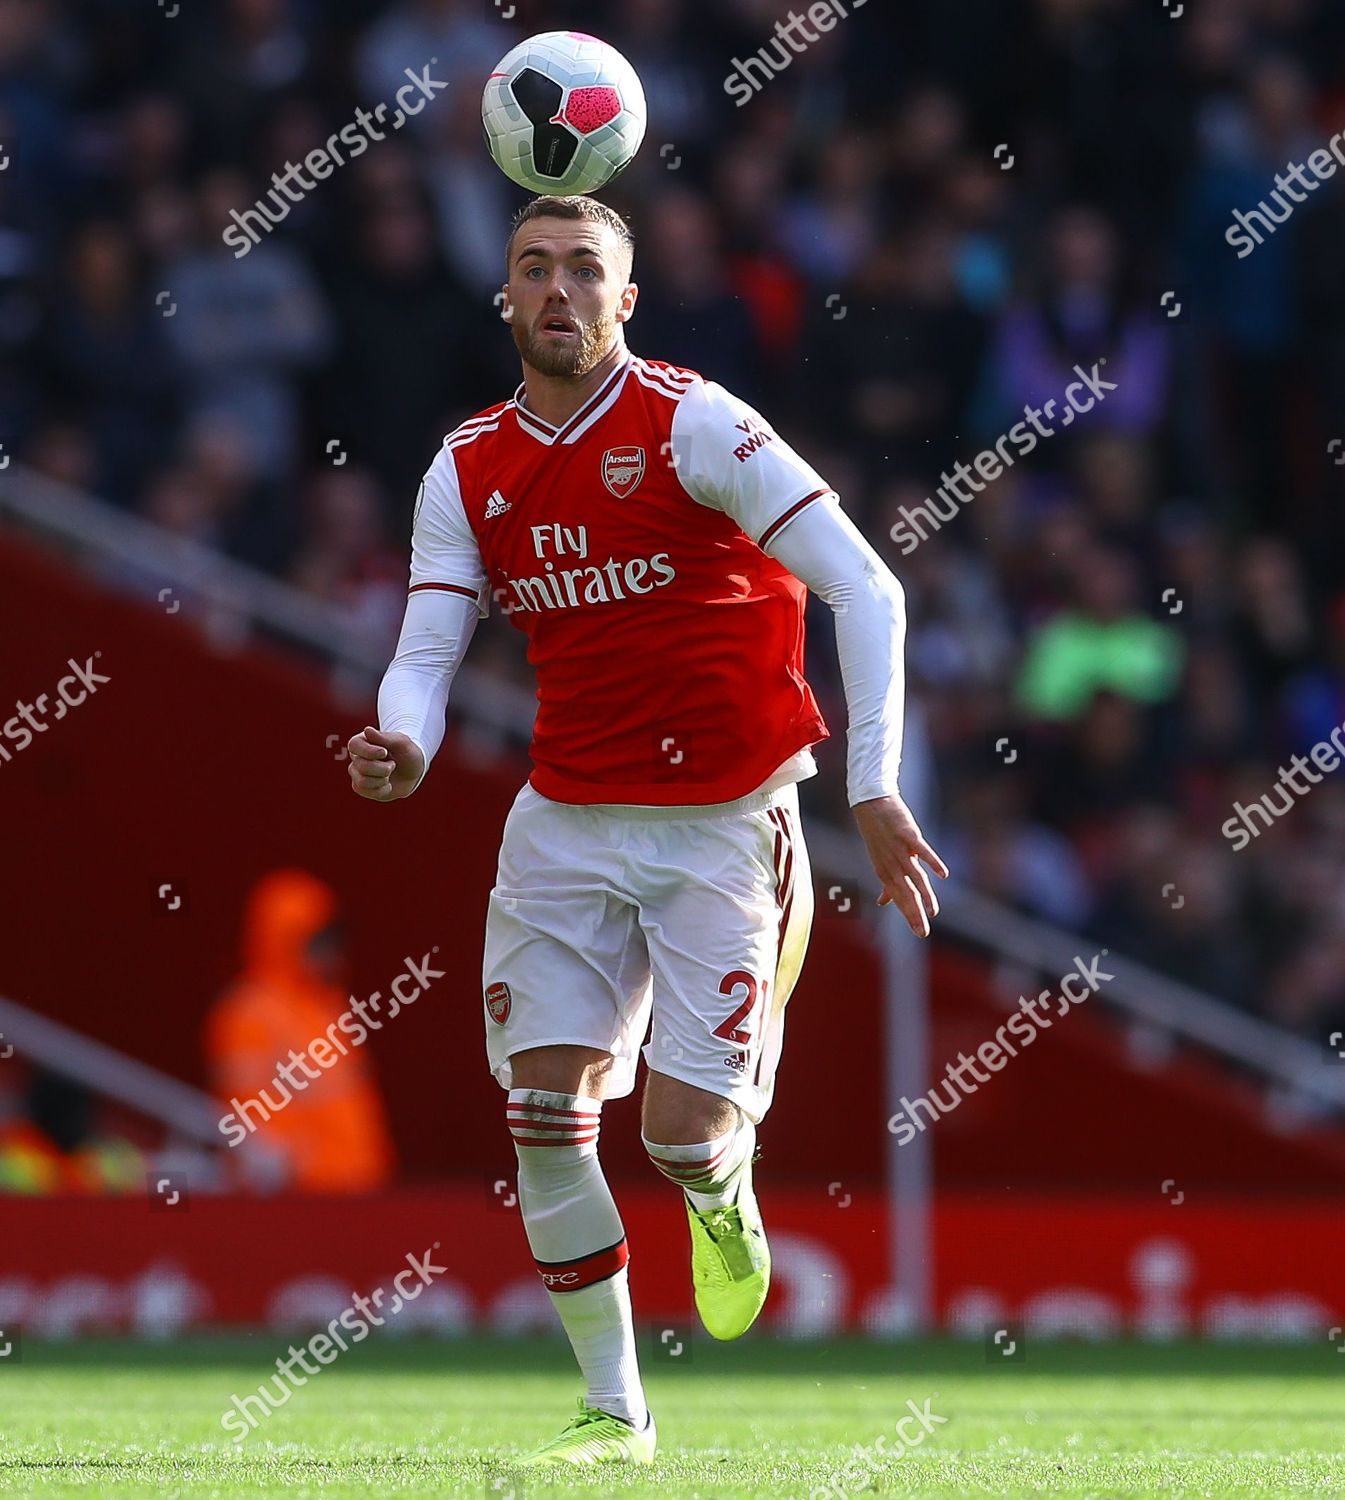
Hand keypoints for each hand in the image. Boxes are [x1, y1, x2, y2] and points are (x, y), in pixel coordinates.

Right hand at [347, 725, 424, 801]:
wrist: (414, 772)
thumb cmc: (407, 753)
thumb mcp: (401, 743)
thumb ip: (384, 737)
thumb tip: (367, 730)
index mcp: (363, 741)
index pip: (354, 745)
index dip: (369, 751)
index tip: (385, 752)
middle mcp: (356, 757)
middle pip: (361, 766)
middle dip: (383, 768)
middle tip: (393, 764)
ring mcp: (357, 773)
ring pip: (362, 781)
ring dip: (383, 779)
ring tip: (389, 773)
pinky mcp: (361, 787)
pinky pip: (367, 792)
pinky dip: (383, 789)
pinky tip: (387, 784)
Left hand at [851, 794, 948, 937]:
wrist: (871, 802)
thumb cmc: (877, 834)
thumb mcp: (880, 860)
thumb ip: (886, 884)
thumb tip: (882, 903)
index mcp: (884, 872)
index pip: (899, 898)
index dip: (909, 915)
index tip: (919, 931)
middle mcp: (891, 864)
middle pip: (906, 893)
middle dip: (914, 914)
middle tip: (923, 932)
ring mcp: (899, 850)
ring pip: (914, 877)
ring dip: (924, 895)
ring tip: (933, 912)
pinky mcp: (908, 835)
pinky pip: (922, 851)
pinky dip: (933, 863)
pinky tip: (944, 876)